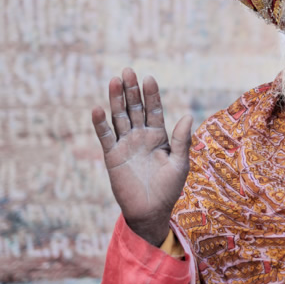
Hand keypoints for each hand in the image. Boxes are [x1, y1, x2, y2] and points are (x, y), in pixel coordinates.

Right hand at [91, 68, 192, 246]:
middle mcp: (141, 136)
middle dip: (132, 90)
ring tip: (114, 80)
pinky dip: (100, 124)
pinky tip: (97, 109)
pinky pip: (105, 137)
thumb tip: (187, 115)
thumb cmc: (169, 189)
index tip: (149, 78)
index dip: (151, 95)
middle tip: (127, 71)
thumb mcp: (179, 164)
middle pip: (135, 108)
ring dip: (116, 100)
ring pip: (119, 117)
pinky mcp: (112, 156)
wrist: (150, 212)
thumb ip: (181, 140)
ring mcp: (125, 144)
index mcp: (159, 136)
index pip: (154, 110)